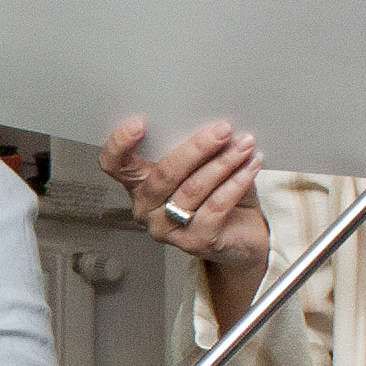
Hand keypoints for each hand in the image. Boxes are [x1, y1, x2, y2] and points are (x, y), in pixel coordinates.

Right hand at [99, 116, 270, 270]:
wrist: (241, 236)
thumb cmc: (216, 194)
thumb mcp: (200, 166)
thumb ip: (196, 149)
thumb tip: (213, 123)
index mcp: (138, 184)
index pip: (114, 165)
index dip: (120, 144)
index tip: (140, 124)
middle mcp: (145, 208)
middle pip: (164, 173)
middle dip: (197, 148)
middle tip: (222, 130)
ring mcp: (167, 228)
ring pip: (194, 188)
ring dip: (224, 162)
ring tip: (245, 144)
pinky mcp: (195, 242)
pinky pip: (216, 206)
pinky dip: (237, 182)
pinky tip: (251, 166)